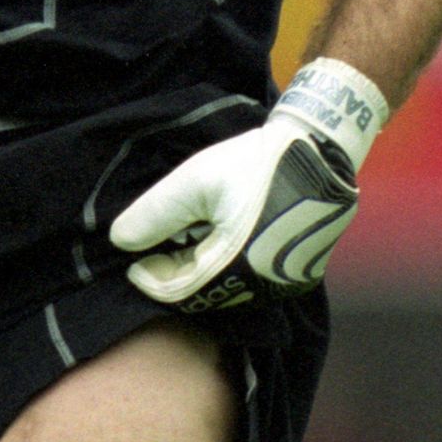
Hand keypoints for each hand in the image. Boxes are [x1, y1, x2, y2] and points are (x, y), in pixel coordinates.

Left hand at [108, 60, 385, 310]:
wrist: (320, 148)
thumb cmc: (255, 163)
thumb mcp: (196, 179)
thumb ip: (156, 213)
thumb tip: (121, 242)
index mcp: (240, 267)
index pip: (181, 290)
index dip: (150, 278)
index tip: (131, 261)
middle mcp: (266, 287)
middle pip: (206, 293)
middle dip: (175, 273)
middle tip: (156, 248)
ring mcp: (286, 282)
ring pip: (227, 289)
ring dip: (200, 270)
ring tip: (185, 239)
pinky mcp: (298, 272)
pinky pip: (250, 281)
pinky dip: (225, 266)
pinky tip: (215, 239)